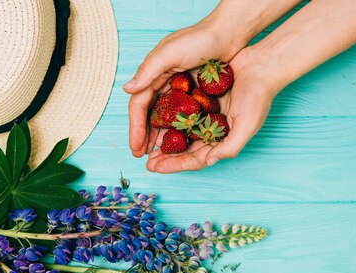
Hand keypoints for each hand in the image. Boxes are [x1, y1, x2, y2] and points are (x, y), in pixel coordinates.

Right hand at [124, 22, 243, 156]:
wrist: (228, 33)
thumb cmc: (199, 38)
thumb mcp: (170, 52)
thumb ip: (148, 71)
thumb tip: (128, 90)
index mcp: (153, 74)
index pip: (139, 106)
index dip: (135, 128)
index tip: (135, 148)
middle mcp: (163, 83)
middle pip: (150, 115)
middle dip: (144, 137)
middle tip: (142, 157)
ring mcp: (180, 89)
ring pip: (166, 118)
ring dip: (159, 136)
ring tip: (157, 155)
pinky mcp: (195, 94)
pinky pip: (183, 116)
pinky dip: (178, 130)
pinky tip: (179, 143)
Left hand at [145, 49, 278, 172]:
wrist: (261, 67)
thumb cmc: (258, 97)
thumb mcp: (247, 125)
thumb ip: (230, 146)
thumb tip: (209, 161)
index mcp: (222, 141)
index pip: (195, 159)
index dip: (175, 165)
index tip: (155, 167)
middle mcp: (212, 131)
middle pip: (185, 150)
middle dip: (166, 158)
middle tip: (147, 162)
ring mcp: (206, 115)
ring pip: (180, 133)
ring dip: (164, 140)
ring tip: (146, 145)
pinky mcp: (201, 99)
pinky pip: (181, 111)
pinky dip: (168, 118)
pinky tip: (154, 119)